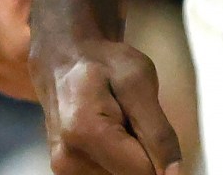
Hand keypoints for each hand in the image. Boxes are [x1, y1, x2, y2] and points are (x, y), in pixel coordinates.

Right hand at [31, 38, 185, 174]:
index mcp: (85, 133)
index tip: (149, 127)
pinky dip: (117, 162)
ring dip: (130, 159)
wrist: (65, 60)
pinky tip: (110, 139)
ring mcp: (63, 170)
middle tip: (131, 122)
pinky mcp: (65, 174)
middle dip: (142, 156)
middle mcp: (67, 160)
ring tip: (119, 128)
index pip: (144, 172)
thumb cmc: (104, 64)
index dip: (160, 157)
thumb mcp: (140, 82)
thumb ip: (158, 132)